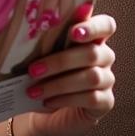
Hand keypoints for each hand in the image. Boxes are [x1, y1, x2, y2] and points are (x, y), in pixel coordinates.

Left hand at [18, 10, 116, 135]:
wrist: (44, 110)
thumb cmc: (42, 74)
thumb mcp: (39, 55)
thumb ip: (43, 40)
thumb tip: (27, 29)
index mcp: (90, 38)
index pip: (105, 25)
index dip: (93, 27)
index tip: (73, 32)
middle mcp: (103, 56)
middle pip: (92, 53)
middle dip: (60, 62)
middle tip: (32, 70)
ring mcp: (107, 79)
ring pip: (91, 77)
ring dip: (58, 84)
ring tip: (33, 91)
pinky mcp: (105, 102)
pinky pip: (91, 98)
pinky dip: (66, 99)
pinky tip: (48, 101)